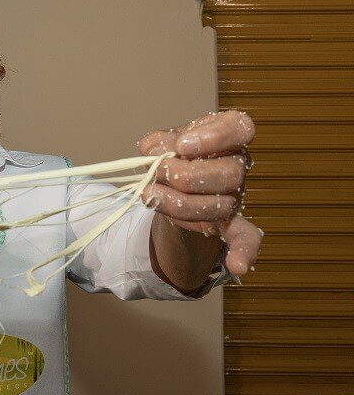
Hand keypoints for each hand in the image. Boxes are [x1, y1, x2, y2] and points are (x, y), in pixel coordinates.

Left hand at [137, 110, 262, 275]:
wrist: (171, 185)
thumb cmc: (172, 156)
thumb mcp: (161, 142)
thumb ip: (158, 144)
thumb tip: (154, 151)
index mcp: (229, 136)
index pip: (239, 128)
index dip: (214, 136)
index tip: (182, 144)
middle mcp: (238, 165)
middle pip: (228, 173)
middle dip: (185, 175)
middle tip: (158, 171)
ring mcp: (234, 195)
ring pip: (219, 204)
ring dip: (179, 203)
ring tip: (149, 194)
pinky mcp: (227, 222)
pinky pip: (245, 239)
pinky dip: (243, 253)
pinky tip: (238, 266)